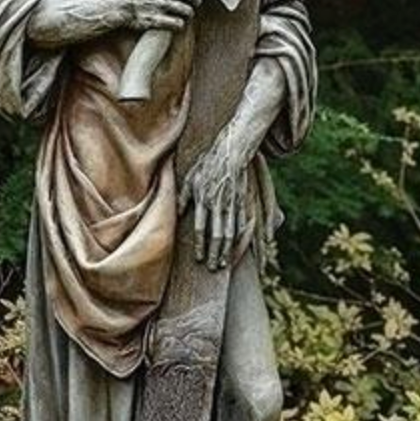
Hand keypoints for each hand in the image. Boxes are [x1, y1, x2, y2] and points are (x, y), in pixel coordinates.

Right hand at [118, 0, 200, 32]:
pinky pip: (177, 23)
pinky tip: (178, 23)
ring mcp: (158, 4)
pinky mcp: (155, 19)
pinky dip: (180, 24)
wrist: (125, 6)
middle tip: (195, 4)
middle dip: (197, 1)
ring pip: (187, 10)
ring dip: (190, 14)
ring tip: (187, 14)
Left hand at [178, 126, 248, 270]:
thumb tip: (178, 214)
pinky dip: (239, 238)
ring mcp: (231, 204)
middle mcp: (217, 204)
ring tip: (224, 263)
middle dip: (215, 254)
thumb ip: (183, 197)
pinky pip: (240, 224)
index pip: (201, 228)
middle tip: (213, 269)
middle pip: (217, 235)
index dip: (200, 245)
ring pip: (230, 232)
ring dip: (227, 250)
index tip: (199, 259)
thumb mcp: (190, 177)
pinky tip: (236, 248)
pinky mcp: (241, 202)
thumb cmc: (207, 164)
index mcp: (203, 199)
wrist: (231, 152)